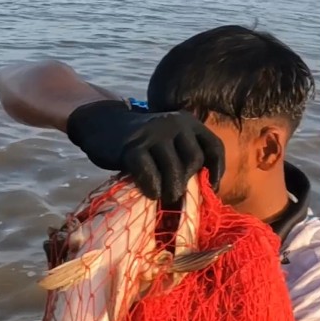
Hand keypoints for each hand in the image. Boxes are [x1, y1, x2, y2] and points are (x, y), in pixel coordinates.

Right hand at [66, 100, 224, 205]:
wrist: (102, 124)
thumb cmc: (141, 142)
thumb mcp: (168, 142)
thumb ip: (184, 157)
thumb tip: (202, 193)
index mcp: (188, 122)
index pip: (213, 146)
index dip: (217, 170)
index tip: (212, 188)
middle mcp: (174, 123)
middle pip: (194, 160)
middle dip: (190, 183)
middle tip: (178, 196)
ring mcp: (153, 134)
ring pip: (174, 170)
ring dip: (171, 191)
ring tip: (164, 198)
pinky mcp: (132, 147)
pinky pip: (149, 174)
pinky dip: (152, 188)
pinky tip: (149, 193)